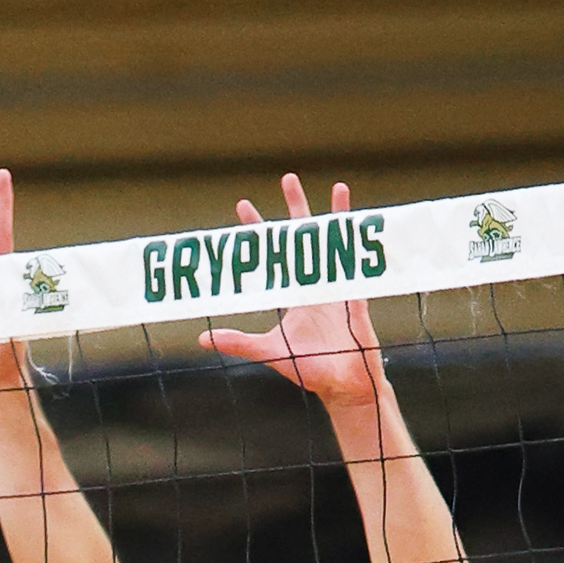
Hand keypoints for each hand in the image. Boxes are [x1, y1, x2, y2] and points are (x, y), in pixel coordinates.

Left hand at [200, 176, 384, 414]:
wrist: (341, 385)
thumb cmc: (308, 369)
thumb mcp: (268, 351)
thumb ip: (238, 341)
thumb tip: (203, 336)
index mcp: (293, 296)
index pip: (272, 256)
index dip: (258, 233)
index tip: (243, 207)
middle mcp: (313, 284)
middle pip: (304, 238)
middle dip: (295, 208)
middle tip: (287, 178)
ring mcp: (336, 286)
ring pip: (335, 243)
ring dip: (335, 215)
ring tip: (338, 185)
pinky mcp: (355, 296)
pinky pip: (356, 265)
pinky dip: (358, 245)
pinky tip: (360, 223)